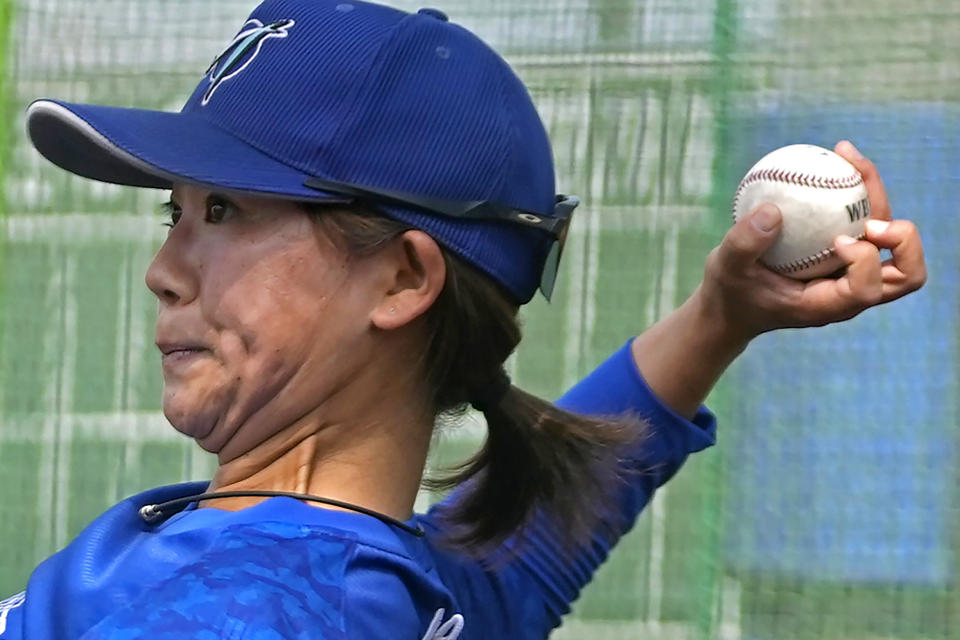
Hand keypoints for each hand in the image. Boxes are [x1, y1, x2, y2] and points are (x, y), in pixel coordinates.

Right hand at [698, 140, 926, 342]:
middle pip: (906, 273)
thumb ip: (743, 243)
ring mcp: (851, 273)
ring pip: (894, 243)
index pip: (867, 289)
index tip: (835, 240)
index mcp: (826, 305)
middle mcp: (848, 292)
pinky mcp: (845, 256)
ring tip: (851, 160)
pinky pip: (870, 222)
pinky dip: (861, 193)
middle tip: (871, 217)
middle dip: (903, 241)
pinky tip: (838, 160)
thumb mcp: (725, 267)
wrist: (732, 303)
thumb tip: (773, 209)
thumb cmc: (730, 291)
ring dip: (881, 199)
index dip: (865, 261)